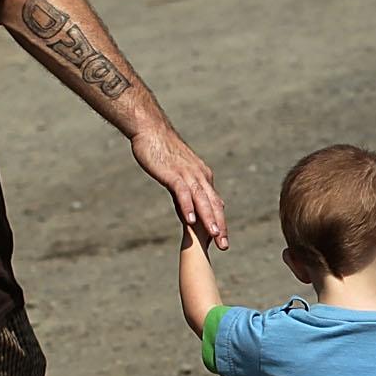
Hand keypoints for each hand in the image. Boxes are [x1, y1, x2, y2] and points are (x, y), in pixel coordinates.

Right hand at [133, 125, 227, 248]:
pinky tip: (190, 220)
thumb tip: (190, 209)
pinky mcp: (173, 173)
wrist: (151, 129)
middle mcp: (199, 176)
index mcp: (203, 177)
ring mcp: (187, 174)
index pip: (215, 203)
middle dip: (220, 226)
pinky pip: (183, 192)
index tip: (223, 239)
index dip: (220, 221)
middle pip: (213, 204)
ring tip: (215, 236)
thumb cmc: (163, 151)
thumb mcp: (179, 173)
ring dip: (209, 218)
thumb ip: (186, 191)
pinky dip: (187, 206)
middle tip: (225, 246)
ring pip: (202, 200)